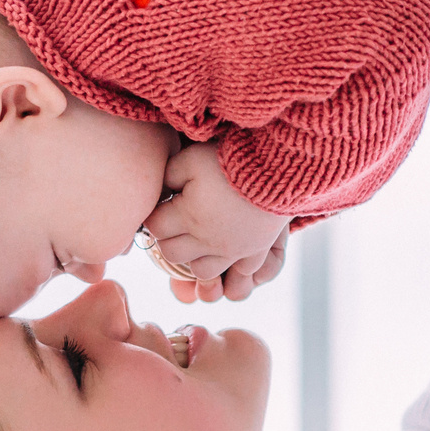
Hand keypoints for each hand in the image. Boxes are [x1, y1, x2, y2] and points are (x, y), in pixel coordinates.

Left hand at [143, 141, 290, 303]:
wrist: (275, 168)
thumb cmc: (229, 161)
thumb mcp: (191, 158)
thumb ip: (169, 174)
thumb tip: (161, 188)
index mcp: (188, 216)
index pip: (155, 227)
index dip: (154, 215)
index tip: (162, 204)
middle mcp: (206, 239)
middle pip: (171, 252)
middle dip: (168, 237)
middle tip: (175, 221)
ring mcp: (231, 249)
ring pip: (200, 270)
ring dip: (193, 256)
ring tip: (197, 238)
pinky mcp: (253, 251)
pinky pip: (238, 272)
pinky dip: (228, 264)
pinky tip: (225, 247)